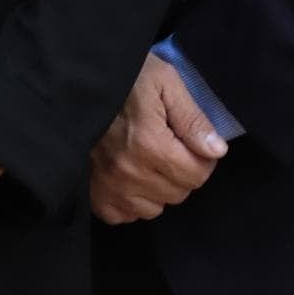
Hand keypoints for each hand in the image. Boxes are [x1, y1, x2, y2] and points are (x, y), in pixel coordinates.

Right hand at [89, 53, 228, 224]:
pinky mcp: (93, 196)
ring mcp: (108, 187)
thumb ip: (193, 119)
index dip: (204, 159)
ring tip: (148, 161)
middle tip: (170, 148)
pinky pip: (125, 215)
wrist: (76, 85)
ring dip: (158, 189)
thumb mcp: (165, 83)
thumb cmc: (125, 79)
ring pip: (154, 209)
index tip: (194, 143)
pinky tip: (129, 177)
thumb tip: (217, 150)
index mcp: (149, 144)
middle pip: (178, 193)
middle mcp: (128, 172)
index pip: (197, 174)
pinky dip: (132, 201)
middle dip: (182, 172)